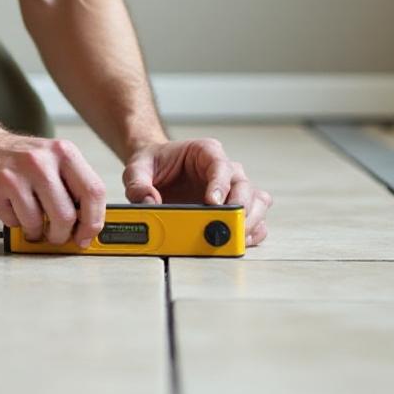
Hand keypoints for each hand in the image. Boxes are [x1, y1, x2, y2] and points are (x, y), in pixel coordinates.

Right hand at [0, 131, 107, 246]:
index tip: (86, 235)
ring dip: (36, 232)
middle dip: (62, 234)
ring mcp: (15, 176)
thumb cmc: (18, 159)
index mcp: (63, 152)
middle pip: (66, 215)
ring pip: (38, 223)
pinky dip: (15, 223)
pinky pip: (14, 222)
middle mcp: (40, 161)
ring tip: (31, 221)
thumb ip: (73, 187)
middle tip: (56, 236)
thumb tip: (88, 225)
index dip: (93, 221)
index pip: (93, 191)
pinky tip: (11, 207)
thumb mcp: (53, 160)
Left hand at [122, 137, 272, 246]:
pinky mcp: (233, 209)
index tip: (213, 202)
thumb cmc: (154, 163)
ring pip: (256, 202)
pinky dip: (252, 231)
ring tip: (237, 236)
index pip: (220, 166)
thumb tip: (149, 202)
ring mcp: (233, 190)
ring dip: (251, 220)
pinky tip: (241, 240)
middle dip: (240, 207)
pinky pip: (254, 219)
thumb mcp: (137, 168)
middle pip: (244, 186)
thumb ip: (138, 183)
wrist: (157, 169)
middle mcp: (225, 170)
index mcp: (205, 152)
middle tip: (229, 224)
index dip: (220, 185)